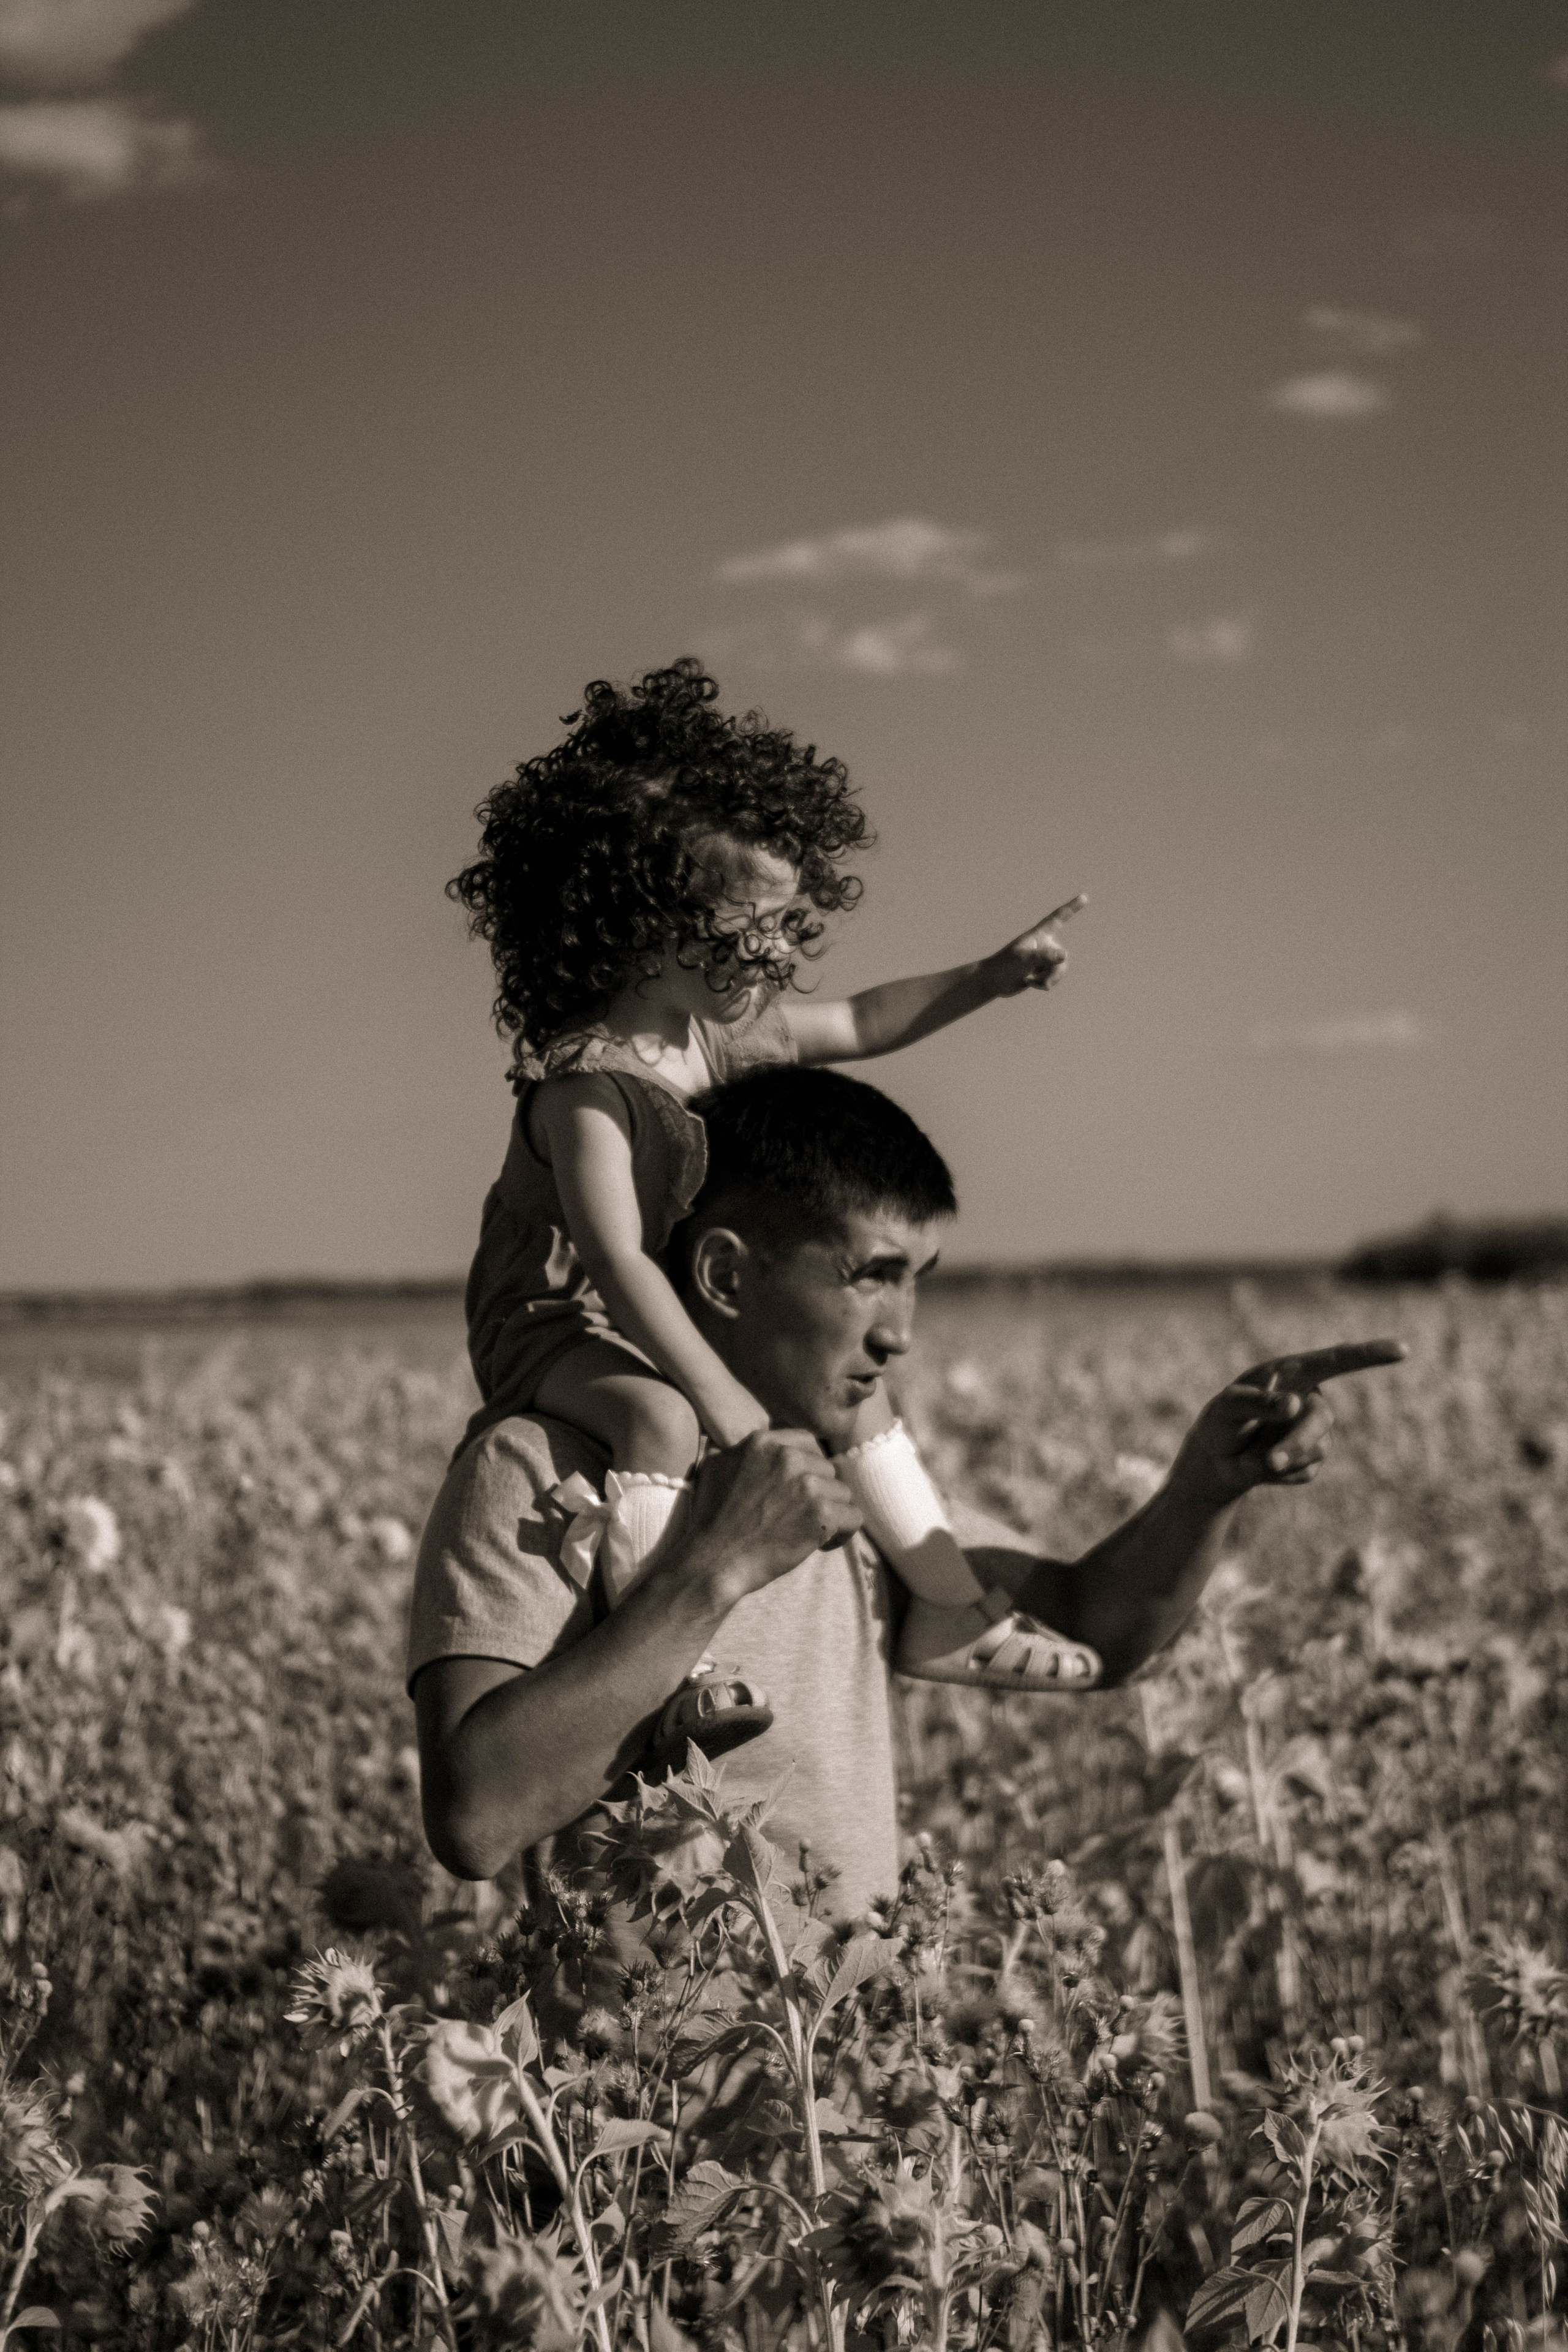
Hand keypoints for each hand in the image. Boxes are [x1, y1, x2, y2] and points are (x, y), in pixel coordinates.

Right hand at [683, 1429, 862, 1602]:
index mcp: (763, 1442)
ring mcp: (807, 1484)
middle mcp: (788, 1458)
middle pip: (826, 1468)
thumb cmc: (710, 1521)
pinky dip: (843, 1533)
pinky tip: (822, 1544)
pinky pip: (853, 1517)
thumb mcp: (717, 1468)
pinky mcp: (821, 1513)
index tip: (799, 1490)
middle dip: (819, 1492)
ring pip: (842, 1492)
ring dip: (830, 1513)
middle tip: (801, 1516)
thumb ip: (744, 1452)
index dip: (807, 1469)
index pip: (807, 1443)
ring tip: (809, 1532)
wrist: (712, 1561)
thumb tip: (765, 1448)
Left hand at [986, 895, 1087, 995]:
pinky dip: (1043, 984)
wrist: (993, 982)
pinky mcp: (1041, 970)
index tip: (1084, 897)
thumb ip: (1045, 956)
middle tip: (1039, 978)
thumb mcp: (1025, 959)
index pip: (1058, 917)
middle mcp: (1043, 944)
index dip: (1072, 907)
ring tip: (1030, 980)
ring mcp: (1043, 958)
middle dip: (1054, 972)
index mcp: (1039, 934)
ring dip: (1048, 979)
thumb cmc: (1005, 965)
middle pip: (1063, 957)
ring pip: (1060, 969)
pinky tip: (1028, 982)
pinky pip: (1053, 978)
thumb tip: (1065, 956)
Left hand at [1171, 1338, 1406, 1505]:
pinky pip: (1307, 1471)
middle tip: (1270, 1461)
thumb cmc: (1220, 1424)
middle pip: (1321, 1418)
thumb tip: (1296, 1403)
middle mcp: (1309, 1398)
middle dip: (1296, 1441)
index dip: (1369, 1355)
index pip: (1335, 1360)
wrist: (1215, 1462)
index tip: (1402, 1350)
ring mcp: (1315, 1431)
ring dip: (1284, 1459)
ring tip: (1254, 1460)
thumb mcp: (1226, 1409)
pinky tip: (1264, 1466)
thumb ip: (1256, 1402)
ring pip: (1317, 1448)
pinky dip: (1280, 1474)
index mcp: (1291, 1374)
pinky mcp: (1313, 1460)